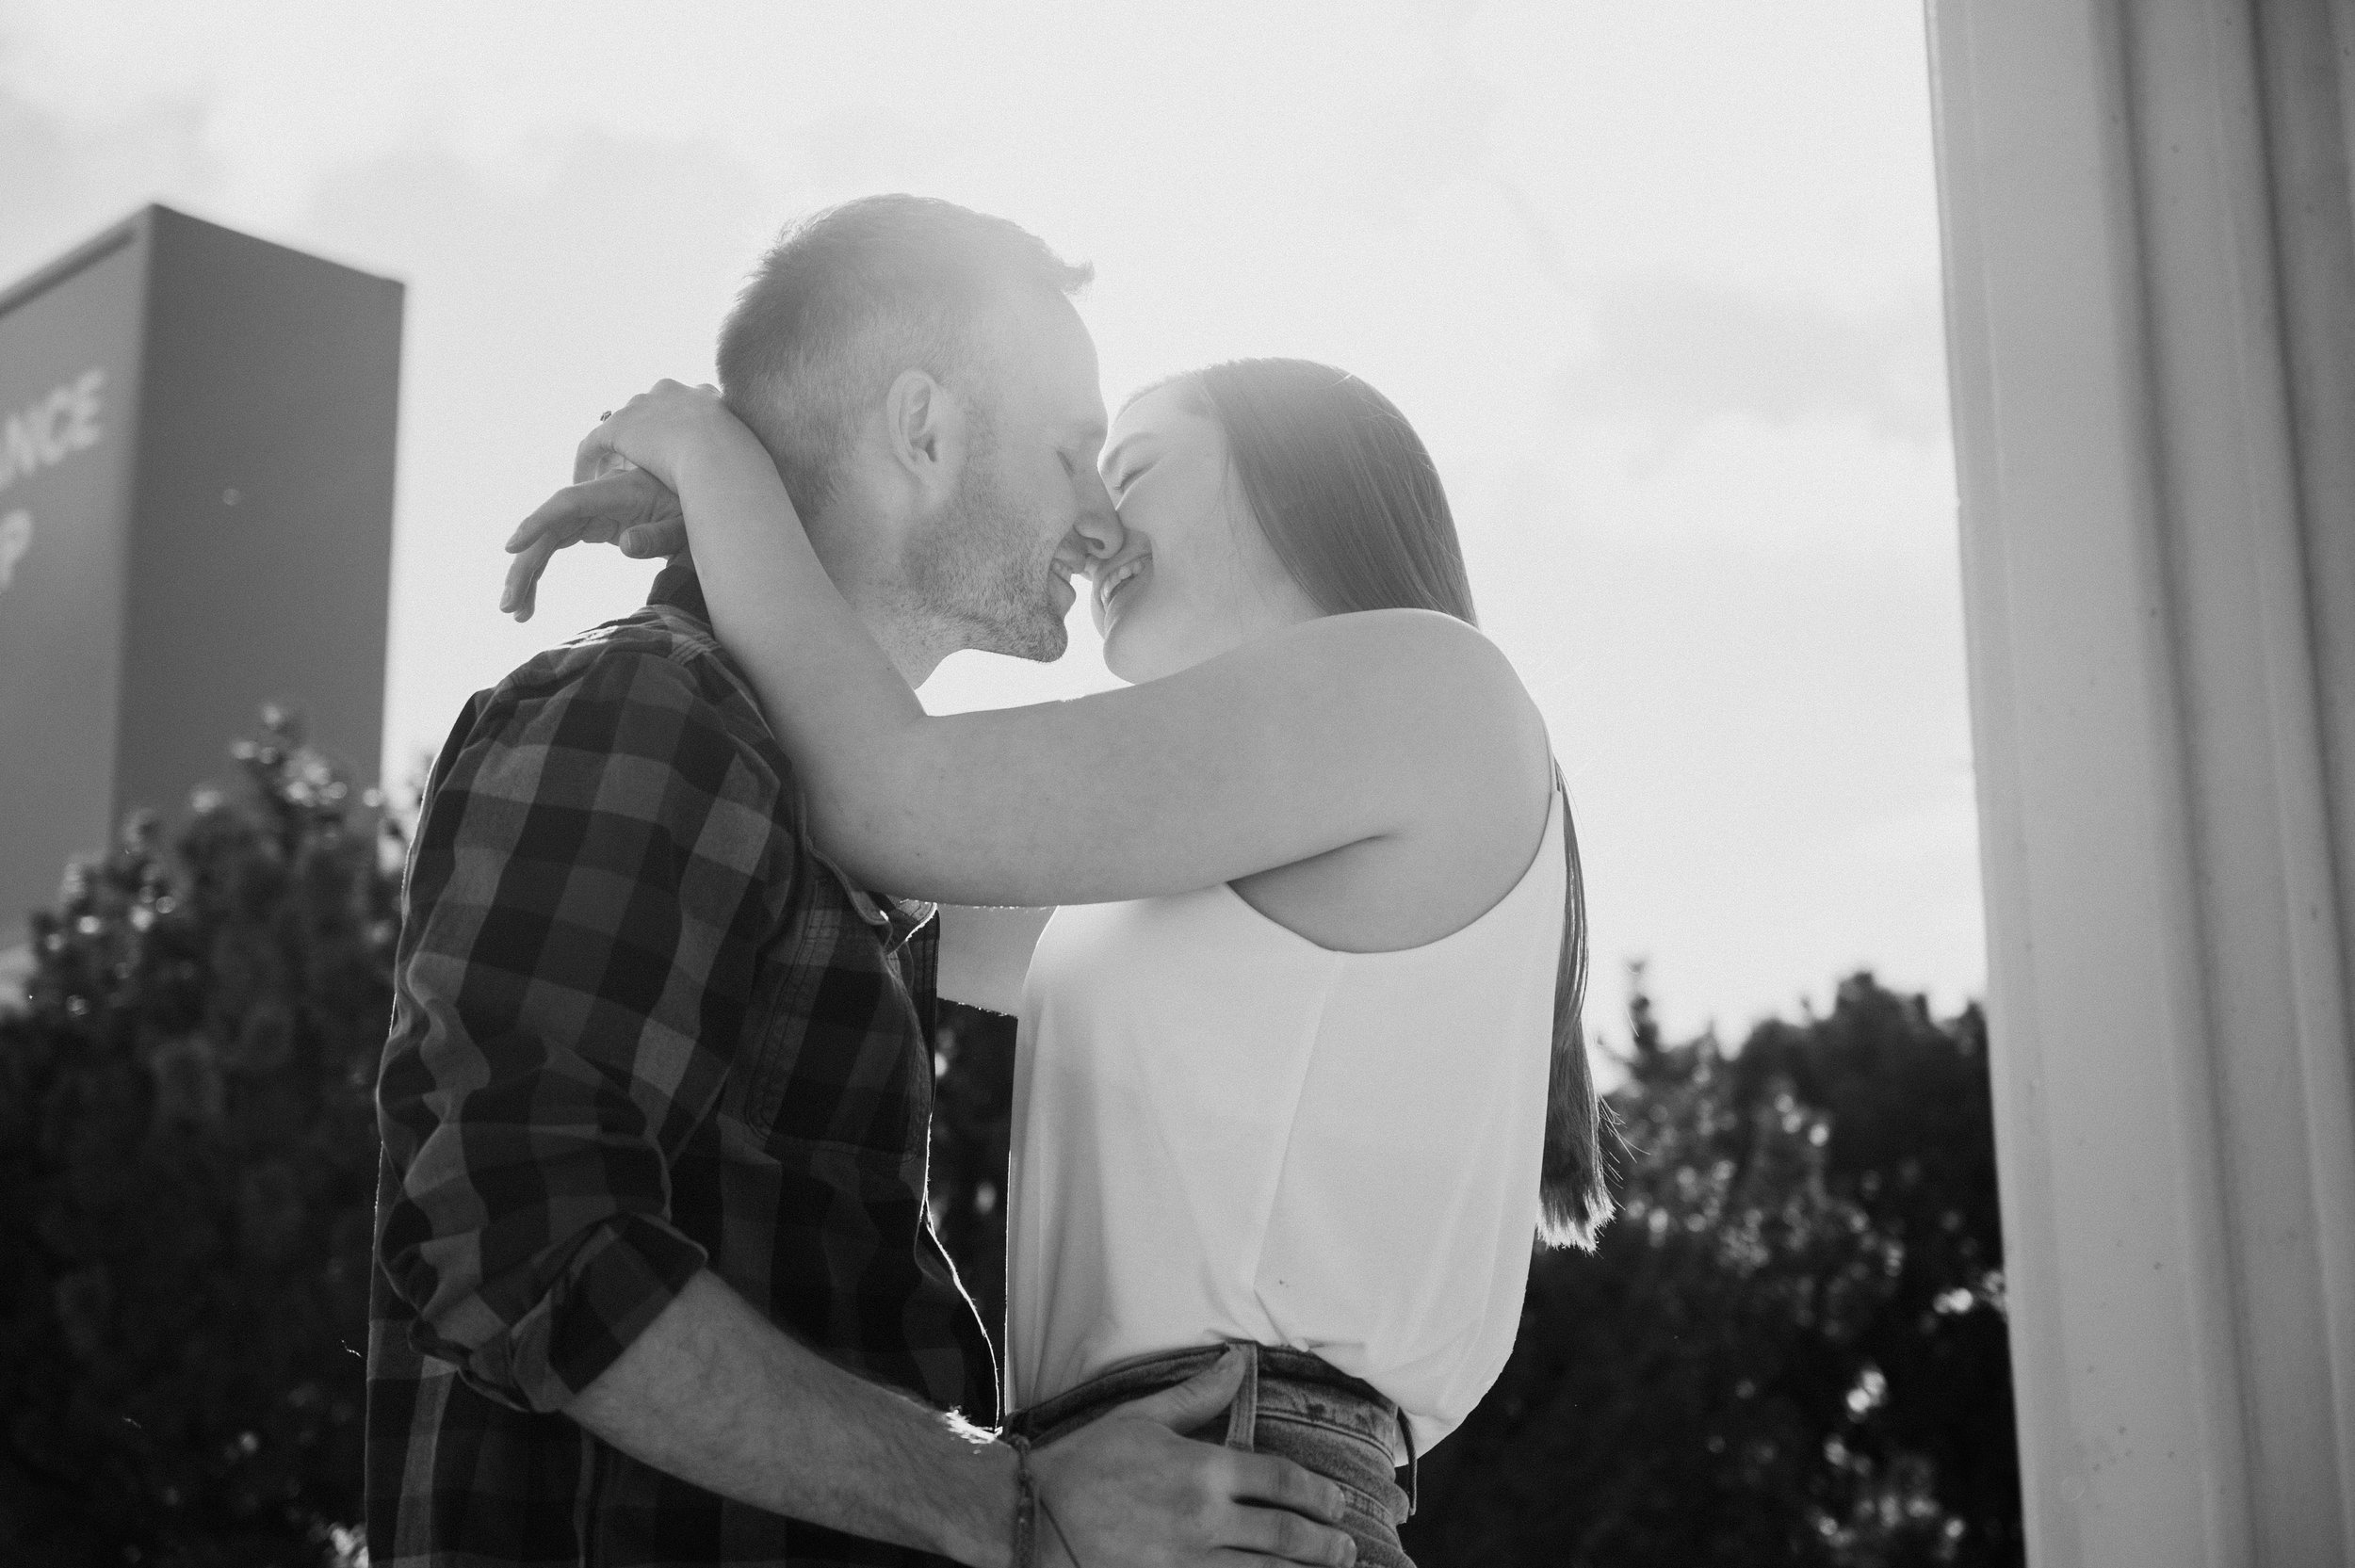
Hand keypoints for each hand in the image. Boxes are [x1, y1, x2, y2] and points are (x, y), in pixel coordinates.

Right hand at [500, 466, 687, 621]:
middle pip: (548, 529)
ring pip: (547, 540)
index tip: (511, 548)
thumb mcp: (685, 526)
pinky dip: (542, 571)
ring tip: (517, 613)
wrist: (706, 495)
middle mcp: (595, 500)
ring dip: (528, 575)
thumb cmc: (696, 510)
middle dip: (525, 567)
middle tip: (509, 607)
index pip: (566, 504)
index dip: (537, 523)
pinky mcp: (594, 524)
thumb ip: (658, 536)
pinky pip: (558, 545)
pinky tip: (530, 602)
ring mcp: (591, 511)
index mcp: (614, 493)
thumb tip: (625, 546)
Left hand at [575, 378, 756, 491]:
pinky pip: (595, 443)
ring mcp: (644, 406)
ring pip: (621, 424)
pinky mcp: (620, 426)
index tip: (674, 452)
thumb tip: (759, 479)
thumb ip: (749, 461)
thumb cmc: (744, 467)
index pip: (683, 406)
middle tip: (637, 463)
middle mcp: (672, 392)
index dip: (676, 429)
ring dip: (616, 450)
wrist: (720, 456)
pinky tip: (585, 483)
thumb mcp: (755, 458)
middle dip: (643, 434)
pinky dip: (588, 463)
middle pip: (649, 409)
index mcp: (706, 397)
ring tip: (609, 476)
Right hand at [1028, 1350, 1357, 1567]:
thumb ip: (1196, 1394)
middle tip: (1346, 1548)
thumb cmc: (1084, 1462)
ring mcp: (1188, 1561)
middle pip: (1286, 1534)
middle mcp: (1204, 1518)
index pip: (1281, 1480)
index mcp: (1202, 1469)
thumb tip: (1237, 1360)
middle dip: (1325, 1544)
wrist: (1031, 1517)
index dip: (1319, 1495)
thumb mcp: (1140, 1417)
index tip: (1337, 1504)